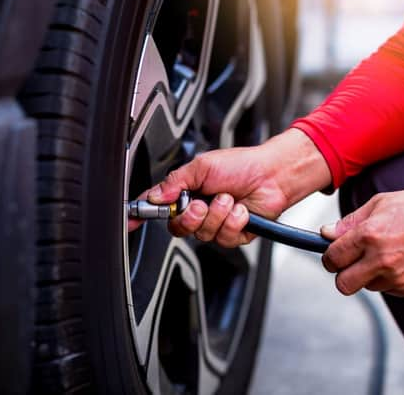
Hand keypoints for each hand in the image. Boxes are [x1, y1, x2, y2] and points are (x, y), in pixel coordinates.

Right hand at [128, 129, 331, 247]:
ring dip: (218, 214)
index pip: (159, 207)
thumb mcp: (202, 166)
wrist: (272, 174)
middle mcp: (199, 211)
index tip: (132, 219)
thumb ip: (176, 182)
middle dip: (190, 216)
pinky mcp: (234, 234)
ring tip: (229, 198)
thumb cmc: (241, 165)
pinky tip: (240, 210)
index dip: (143, 215)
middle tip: (202, 203)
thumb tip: (156, 196)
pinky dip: (234, 221)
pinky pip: (225, 237)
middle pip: (179, 228)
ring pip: (203, 234)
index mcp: (187, 193)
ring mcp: (216, 223)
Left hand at [321, 186, 403, 296]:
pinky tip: (403, 260)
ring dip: (369, 275)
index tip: (335, 254)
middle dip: (344, 274)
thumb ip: (350, 222)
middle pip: (344, 284)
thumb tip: (327, 233)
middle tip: (352, 262)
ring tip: (387, 254)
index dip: (330, 257)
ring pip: (368, 286)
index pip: (332, 259)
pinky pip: (390, 289)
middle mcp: (382, 260)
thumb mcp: (380, 203)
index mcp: (369, 236)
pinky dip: (390, 279)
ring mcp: (398, 278)